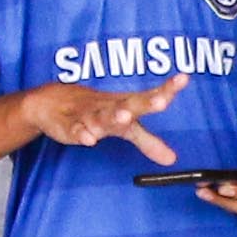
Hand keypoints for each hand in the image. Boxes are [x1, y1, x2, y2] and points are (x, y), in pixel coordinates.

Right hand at [20, 76, 184, 160]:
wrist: (52, 103)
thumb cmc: (97, 111)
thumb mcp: (125, 128)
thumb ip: (148, 141)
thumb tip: (172, 159)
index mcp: (126, 104)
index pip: (150, 96)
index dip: (167, 89)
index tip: (184, 78)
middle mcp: (111, 107)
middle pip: (131, 103)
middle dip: (146, 102)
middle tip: (161, 100)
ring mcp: (90, 115)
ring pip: (103, 116)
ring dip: (114, 116)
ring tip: (125, 117)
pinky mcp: (71, 126)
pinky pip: (76, 130)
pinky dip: (82, 134)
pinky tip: (88, 139)